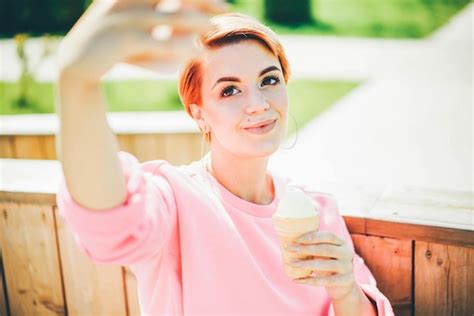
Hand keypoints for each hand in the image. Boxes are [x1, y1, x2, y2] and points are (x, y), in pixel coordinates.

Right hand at [58, 0, 228, 83]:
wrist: (74, 65)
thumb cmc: (112, 48)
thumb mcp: (135, 31)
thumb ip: (159, 27)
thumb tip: (192, 36)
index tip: (218, 1)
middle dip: (202, 0)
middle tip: (225, 9)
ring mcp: (122, 18)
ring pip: (169, 17)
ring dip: (197, 22)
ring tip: (216, 29)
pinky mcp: (121, 40)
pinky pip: (158, 42)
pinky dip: (180, 46)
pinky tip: (198, 52)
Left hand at [286, 231, 356, 299]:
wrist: (343, 286)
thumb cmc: (328, 263)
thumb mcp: (324, 252)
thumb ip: (313, 245)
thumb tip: (289, 238)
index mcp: (341, 243)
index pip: (328, 236)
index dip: (312, 237)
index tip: (296, 239)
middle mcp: (347, 253)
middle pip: (326, 249)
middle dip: (306, 248)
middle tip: (289, 248)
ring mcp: (347, 268)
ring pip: (325, 265)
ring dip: (305, 264)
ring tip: (291, 262)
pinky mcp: (345, 281)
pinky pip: (324, 281)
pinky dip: (309, 280)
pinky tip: (296, 280)